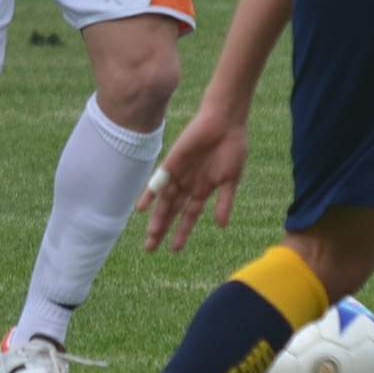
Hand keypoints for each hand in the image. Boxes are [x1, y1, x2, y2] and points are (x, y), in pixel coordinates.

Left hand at [136, 106, 250, 253]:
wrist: (225, 122)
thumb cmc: (232, 148)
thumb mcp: (231, 179)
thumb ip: (225, 202)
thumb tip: (221, 226)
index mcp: (203, 190)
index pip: (189, 216)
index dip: (181, 232)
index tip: (174, 250)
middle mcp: (188, 185)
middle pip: (172, 212)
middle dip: (162, 230)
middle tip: (150, 248)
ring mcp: (178, 175)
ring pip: (164, 202)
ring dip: (157, 218)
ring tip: (150, 236)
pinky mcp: (171, 163)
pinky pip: (157, 182)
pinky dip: (149, 195)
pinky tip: (141, 209)